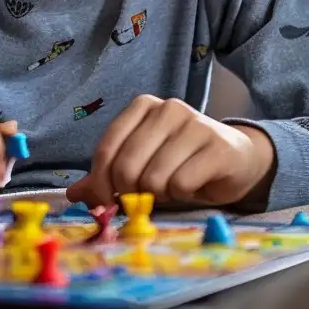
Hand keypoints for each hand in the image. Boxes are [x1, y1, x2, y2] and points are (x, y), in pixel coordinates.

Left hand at [68, 96, 277, 208]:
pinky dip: (182, 194)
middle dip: (131, 193)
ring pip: (153, 178)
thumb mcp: (140, 166)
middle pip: (127, 167)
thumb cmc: (181, 163)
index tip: (108, 201)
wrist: (235, 160)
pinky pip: (181, 183)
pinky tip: (192, 184)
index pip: (106, 149)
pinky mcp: (217, 145)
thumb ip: (107, 178)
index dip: (101, 184)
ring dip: (159, 194)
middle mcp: (168, 108)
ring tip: (172, 186)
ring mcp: (195, 123)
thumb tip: (73, 194)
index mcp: (144, 107)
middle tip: (146, 195)